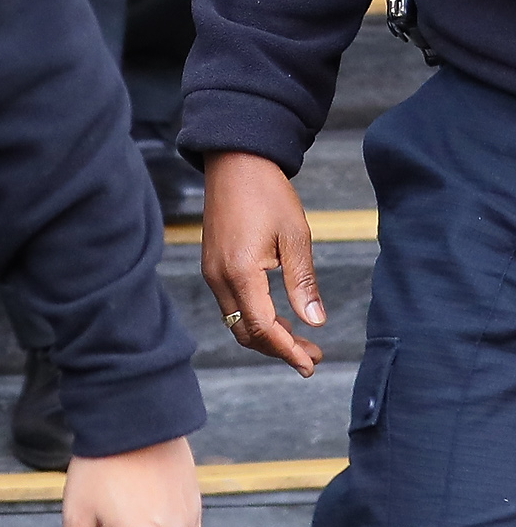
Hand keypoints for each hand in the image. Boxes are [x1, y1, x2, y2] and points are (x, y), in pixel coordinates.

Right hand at [199, 149, 325, 374]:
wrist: (234, 162)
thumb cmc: (267, 194)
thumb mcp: (295, 236)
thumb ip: (303, 282)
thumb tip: (314, 322)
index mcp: (240, 271)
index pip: (262, 327)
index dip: (287, 350)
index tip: (311, 364)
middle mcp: (218, 276)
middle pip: (245, 332)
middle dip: (278, 349)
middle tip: (312, 356)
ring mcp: (211, 271)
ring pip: (236, 321)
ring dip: (267, 335)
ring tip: (302, 341)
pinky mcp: (212, 264)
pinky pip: (231, 304)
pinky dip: (255, 318)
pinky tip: (279, 316)